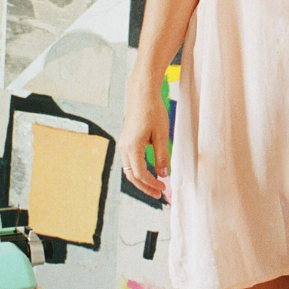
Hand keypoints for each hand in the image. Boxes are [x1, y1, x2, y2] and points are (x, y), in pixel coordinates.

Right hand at [119, 77, 170, 200]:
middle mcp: (124, 147)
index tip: (165, 188)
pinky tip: (150, 172)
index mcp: (132, 147)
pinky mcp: (126, 140)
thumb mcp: (162, 135)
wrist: (142, 93)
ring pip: (129, 169)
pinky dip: (138, 170)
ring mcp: (123, 144)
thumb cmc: (153, 111)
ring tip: (155, 186)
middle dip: (145, 187)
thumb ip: (162, 156)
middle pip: (132, 176)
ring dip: (141, 180)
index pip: (141, 174)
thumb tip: (163, 175)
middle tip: (159, 195)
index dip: (152, 184)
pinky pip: (130, 161)